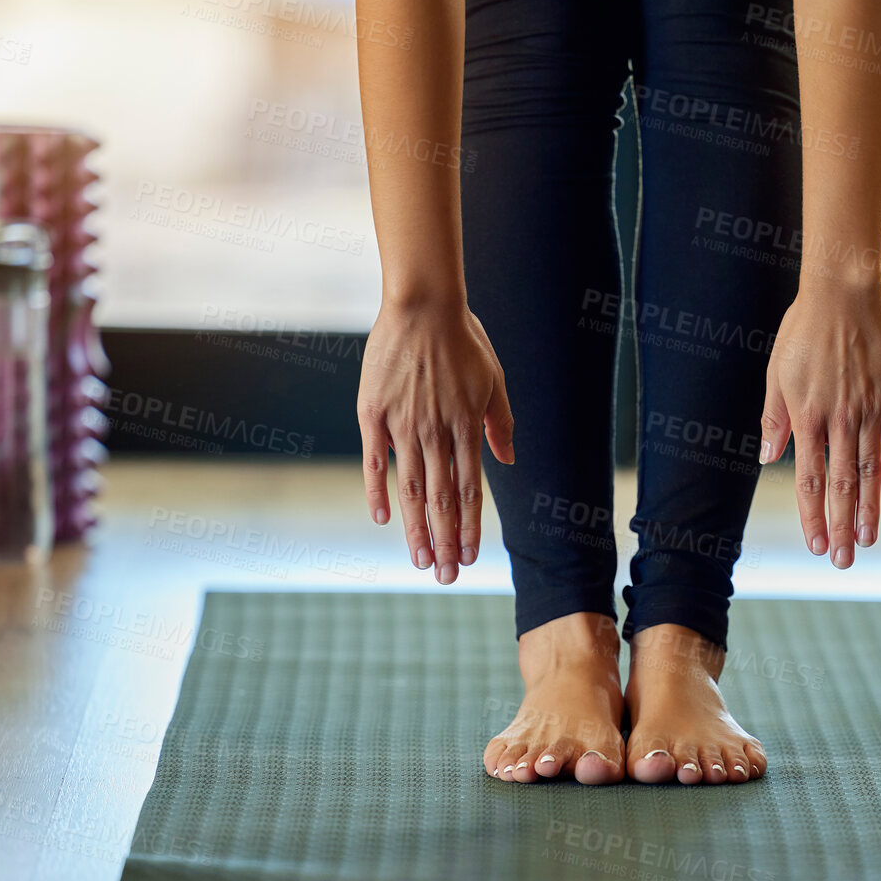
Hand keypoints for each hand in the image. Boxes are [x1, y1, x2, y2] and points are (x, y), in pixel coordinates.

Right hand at [357, 298, 514, 583]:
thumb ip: (500, 424)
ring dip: (416, 528)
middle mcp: (436, 433)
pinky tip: (382, 518)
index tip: (471, 556)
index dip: (470, 527)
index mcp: (466, 428)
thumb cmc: (463, 339)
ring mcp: (403, 425)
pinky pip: (375, 461)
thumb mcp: (494, 380)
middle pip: (440, 500)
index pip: (469, 490)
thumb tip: (507, 460)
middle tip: (446, 576)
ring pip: (410, 489)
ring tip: (422, 560)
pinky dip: (377, 491)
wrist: (423, 304)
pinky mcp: (373, 413)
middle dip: (446, 542)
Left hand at [758, 283, 880, 568]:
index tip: (816, 545)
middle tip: (843, 560)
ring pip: (871, 469)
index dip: (813, 515)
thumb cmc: (804, 331)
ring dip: (870, 508)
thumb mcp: (777, 374)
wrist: (843, 293)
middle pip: (843, 485)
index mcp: (807, 417)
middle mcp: (840, 419)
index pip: (809, 480)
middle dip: (841, 526)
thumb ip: (775, 419)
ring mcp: (872, 408)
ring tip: (868, 540)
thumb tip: (771, 459)